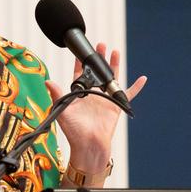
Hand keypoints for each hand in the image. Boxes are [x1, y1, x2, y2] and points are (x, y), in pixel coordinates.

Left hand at [47, 43, 146, 175]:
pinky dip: (136, 88)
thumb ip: (57, 95)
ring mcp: (104, 99)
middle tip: (100, 44)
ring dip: (114, 65)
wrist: (88, 146)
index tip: (81, 50)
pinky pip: (127, 94)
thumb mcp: (63, 111)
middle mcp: (92, 95)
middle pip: (97, 72)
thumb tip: (47, 81)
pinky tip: (143, 79)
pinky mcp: (115, 106)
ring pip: (111, 78)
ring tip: (115, 51)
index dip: (81, 62)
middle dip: (99, 58)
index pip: (80, 74)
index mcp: (79, 94)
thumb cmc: (73, 132)